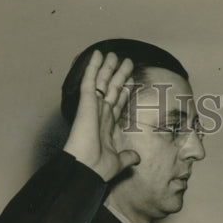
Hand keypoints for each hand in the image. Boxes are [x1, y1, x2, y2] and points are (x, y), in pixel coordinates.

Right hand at [63, 50, 140, 181]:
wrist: (87, 169)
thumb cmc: (99, 168)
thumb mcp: (119, 161)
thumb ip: (127, 157)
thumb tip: (136, 158)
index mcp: (107, 125)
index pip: (118, 103)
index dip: (124, 92)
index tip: (131, 81)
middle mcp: (100, 113)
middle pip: (112, 89)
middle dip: (119, 75)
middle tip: (127, 61)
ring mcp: (93, 107)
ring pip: (102, 81)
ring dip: (108, 67)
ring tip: (114, 53)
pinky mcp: (86, 103)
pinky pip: (90, 81)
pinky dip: (93, 67)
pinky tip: (97, 54)